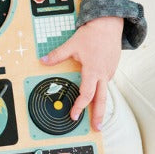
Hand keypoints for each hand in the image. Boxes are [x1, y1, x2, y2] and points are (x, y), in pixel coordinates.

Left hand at [40, 16, 123, 130]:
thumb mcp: (72, 45)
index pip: (87, 94)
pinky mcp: (111, 68)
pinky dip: (102, 91)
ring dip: (101, 105)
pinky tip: (97, 95)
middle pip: (102, 100)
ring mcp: (109, 72)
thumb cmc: (92, 35)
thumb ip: (57, 55)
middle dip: (99, 115)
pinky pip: (106, 83)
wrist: (108, 25)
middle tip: (97, 128)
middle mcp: (103, 74)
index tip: (74, 115)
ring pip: (105, 92)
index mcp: (93, 70)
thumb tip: (43, 61)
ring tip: (98, 117)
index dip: (80, 106)